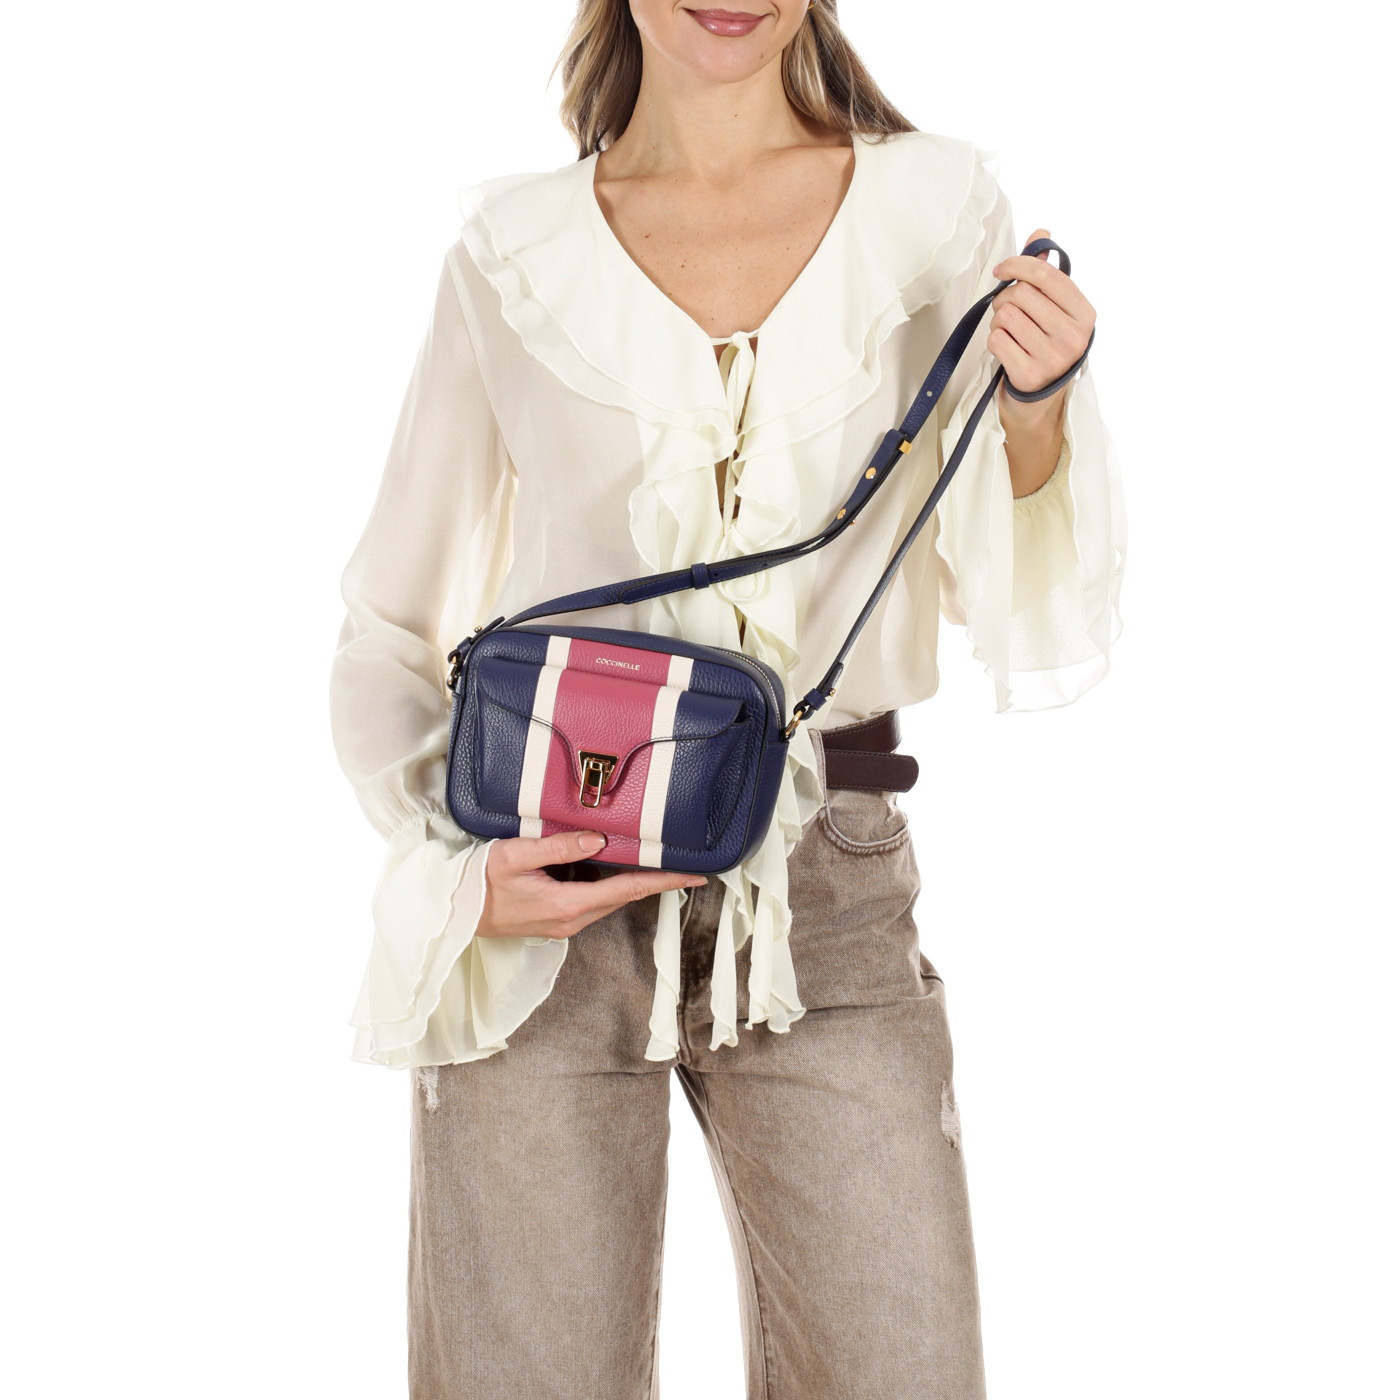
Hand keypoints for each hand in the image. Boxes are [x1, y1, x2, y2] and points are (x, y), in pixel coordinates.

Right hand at [477, 829, 706, 939]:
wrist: (455, 913)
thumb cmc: (480, 882)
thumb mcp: (518, 854)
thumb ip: (560, 846)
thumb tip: (599, 839)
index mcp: (569, 904)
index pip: (629, 889)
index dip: (665, 881)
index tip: (695, 877)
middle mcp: (572, 920)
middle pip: (624, 896)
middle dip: (653, 879)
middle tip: (678, 860)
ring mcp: (564, 924)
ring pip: (607, 898)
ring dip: (626, 880)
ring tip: (644, 858)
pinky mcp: (555, 921)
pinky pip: (590, 900)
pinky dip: (603, 883)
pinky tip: (601, 864)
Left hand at [989, 228, 1096, 401]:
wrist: (1040, 399)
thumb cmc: (1046, 344)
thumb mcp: (1055, 309)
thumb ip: (1047, 272)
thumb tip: (1041, 232)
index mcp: (1085, 314)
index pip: (1047, 275)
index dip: (1018, 264)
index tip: (1002, 269)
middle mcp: (1073, 336)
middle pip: (1021, 294)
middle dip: (1005, 297)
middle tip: (1007, 310)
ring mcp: (1052, 358)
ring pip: (1005, 316)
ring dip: (999, 321)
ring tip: (1010, 332)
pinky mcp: (1029, 375)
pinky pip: (996, 339)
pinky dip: (994, 340)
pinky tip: (1007, 349)